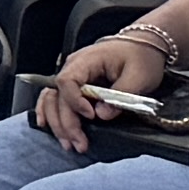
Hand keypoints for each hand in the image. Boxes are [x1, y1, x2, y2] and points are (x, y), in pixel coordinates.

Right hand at [39, 29, 167, 149]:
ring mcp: (72, 76)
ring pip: (52, 100)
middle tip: (80, 144)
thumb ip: (121, 95)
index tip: (91, 116)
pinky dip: (49, 113)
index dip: (75, 101)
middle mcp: (72, 68)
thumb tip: (102, 115)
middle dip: (66, 122)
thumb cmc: (141, 57)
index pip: (68, 81)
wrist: (142, 46)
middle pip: (58, 96)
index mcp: (86, 61)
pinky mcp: (75, 85)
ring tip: (69, 143)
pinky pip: (54, 99)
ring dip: (58, 123)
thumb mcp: (139, 76)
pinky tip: (46, 126)